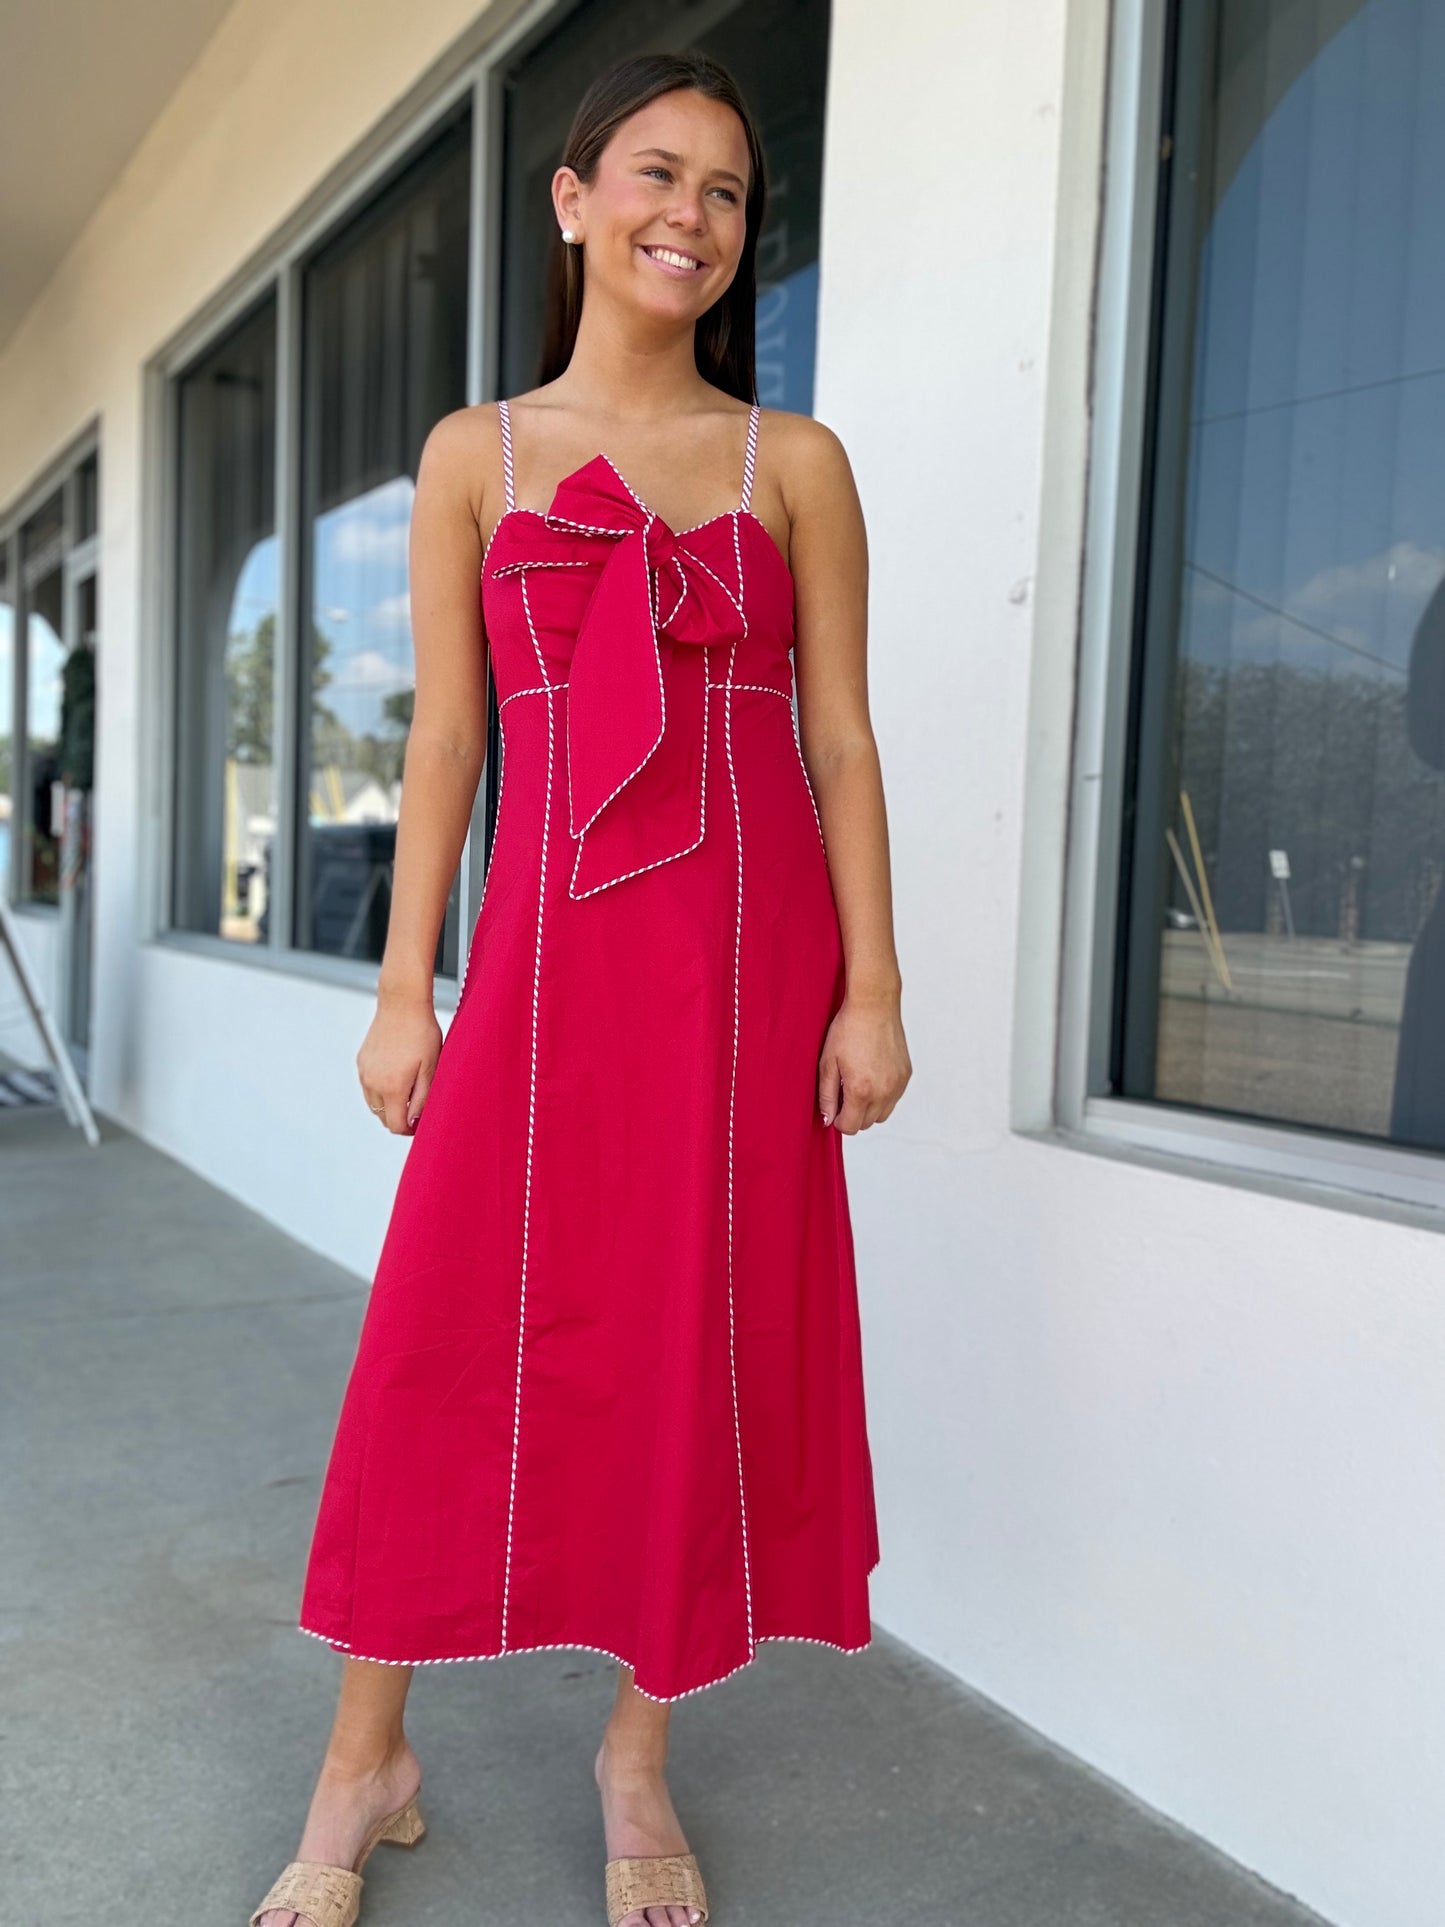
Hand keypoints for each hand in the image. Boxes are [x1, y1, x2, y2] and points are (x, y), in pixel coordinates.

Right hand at [358, 988, 442, 1133]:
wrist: (402, 1003)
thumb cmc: (422, 1033)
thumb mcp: (430, 1068)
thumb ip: (421, 1099)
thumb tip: (413, 1122)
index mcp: (391, 1087)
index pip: (395, 1125)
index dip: (410, 1130)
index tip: (421, 1123)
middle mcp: (372, 1082)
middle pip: (383, 1118)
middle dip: (400, 1118)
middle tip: (418, 1106)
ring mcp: (364, 1072)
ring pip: (374, 1104)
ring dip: (389, 1105)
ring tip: (409, 1089)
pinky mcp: (361, 1062)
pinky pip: (369, 1087)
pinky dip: (381, 1089)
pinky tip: (397, 1075)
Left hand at [817, 991, 910, 1133]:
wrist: (873, 1006)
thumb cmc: (848, 1029)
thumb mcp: (827, 1063)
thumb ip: (827, 1096)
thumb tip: (828, 1120)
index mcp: (861, 1090)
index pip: (850, 1127)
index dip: (838, 1120)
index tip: (834, 1105)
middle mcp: (884, 1091)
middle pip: (866, 1124)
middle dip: (853, 1114)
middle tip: (844, 1090)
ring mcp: (897, 1084)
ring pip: (882, 1115)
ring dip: (869, 1107)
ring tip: (859, 1083)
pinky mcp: (906, 1076)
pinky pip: (894, 1099)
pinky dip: (883, 1095)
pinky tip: (872, 1075)